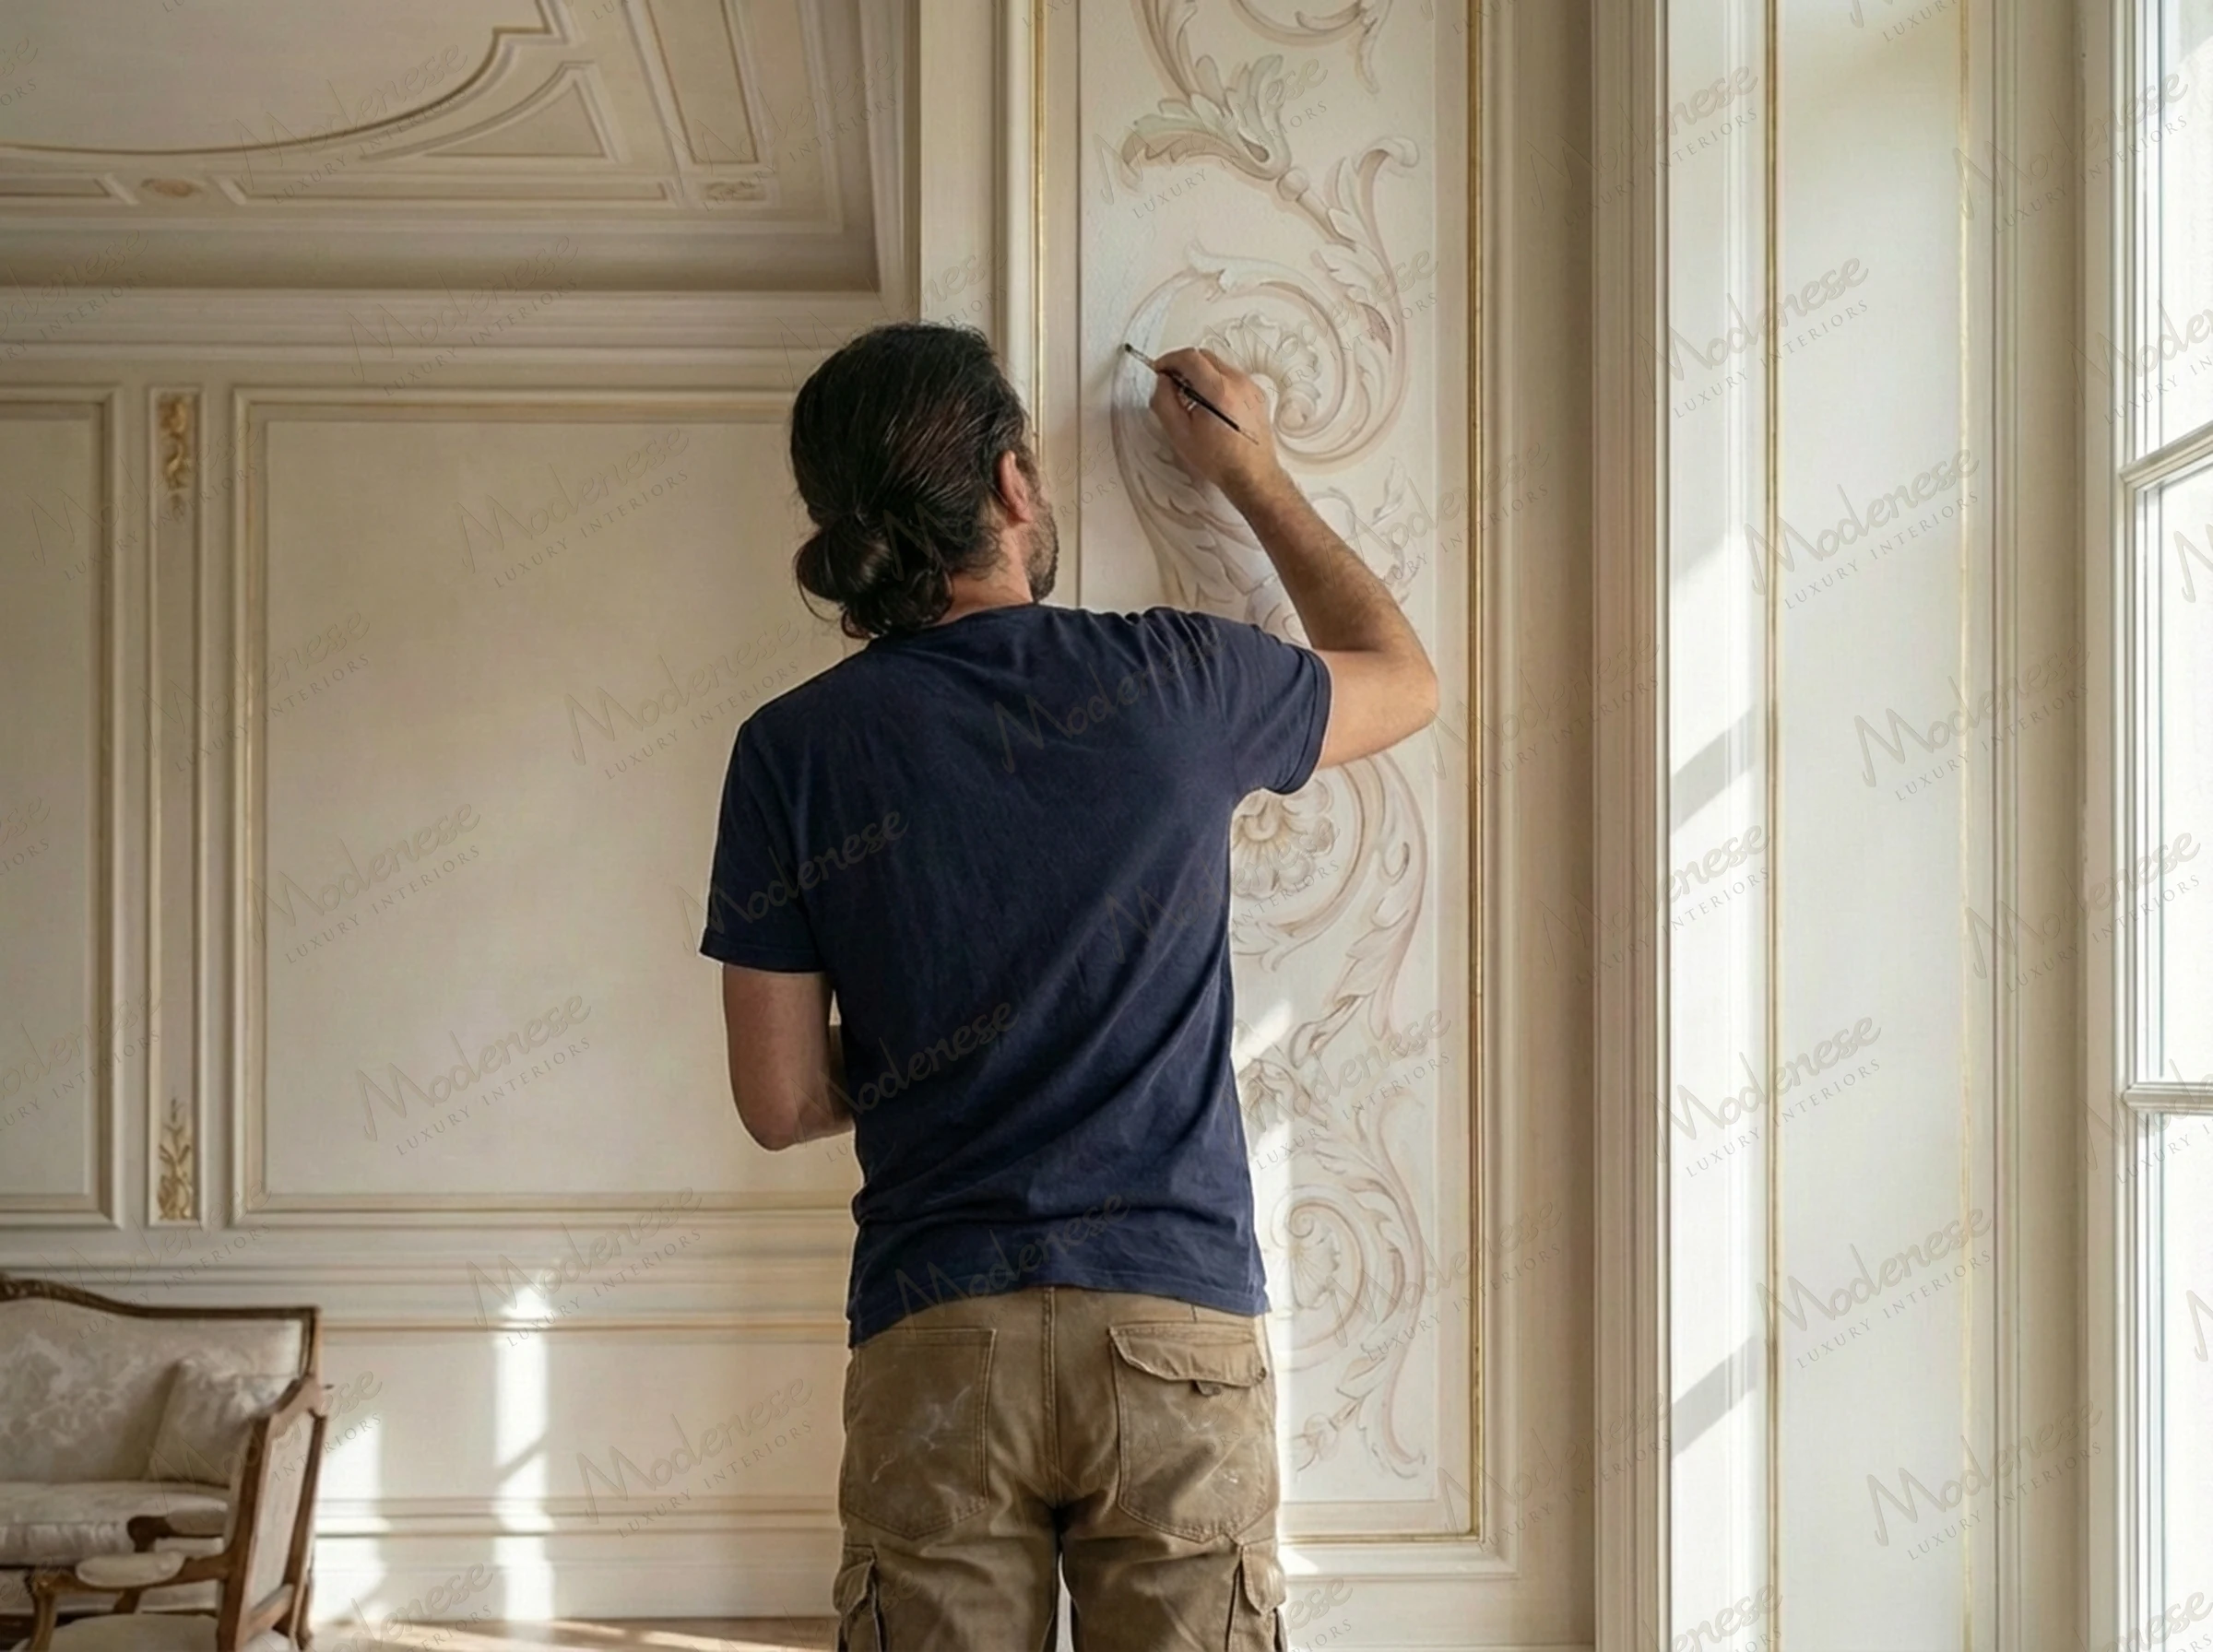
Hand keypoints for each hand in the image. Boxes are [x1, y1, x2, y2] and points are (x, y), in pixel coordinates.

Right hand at [1145, 347, 1284, 504]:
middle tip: (1171, 382)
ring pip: (1218, 365)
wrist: (1252, 476)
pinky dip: (1215, 382)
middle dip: (1183, 365)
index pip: (1190, 357)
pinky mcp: (1256, 394)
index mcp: (1220, 391)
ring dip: (1199, 373)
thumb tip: (1162, 381)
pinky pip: (1230, 377)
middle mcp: (1239, 384)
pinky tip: (1208, 404)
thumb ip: (1165, 401)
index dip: (1169, 360)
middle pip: (1204, 356)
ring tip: (1189, 397)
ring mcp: (1250, 387)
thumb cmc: (1221, 461)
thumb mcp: (1180, 434)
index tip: (1160, 370)